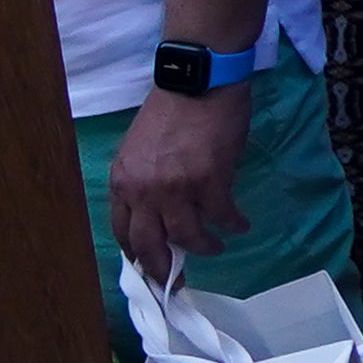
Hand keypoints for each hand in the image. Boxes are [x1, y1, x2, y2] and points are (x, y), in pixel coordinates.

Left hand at [106, 81, 249, 277]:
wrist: (198, 80)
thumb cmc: (170, 110)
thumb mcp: (139, 148)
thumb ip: (141, 180)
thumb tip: (155, 211)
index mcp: (122, 182)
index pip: (123, 232)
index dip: (138, 256)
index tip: (151, 266)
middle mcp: (143, 190)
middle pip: (149, 245)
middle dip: (165, 269)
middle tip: (179, 282)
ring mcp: (176, 188)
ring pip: (187, 237)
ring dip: (204, 247)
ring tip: (216, 246)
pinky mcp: (210, 181)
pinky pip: (221, 216)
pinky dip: (232, 224)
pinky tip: (240, 224)